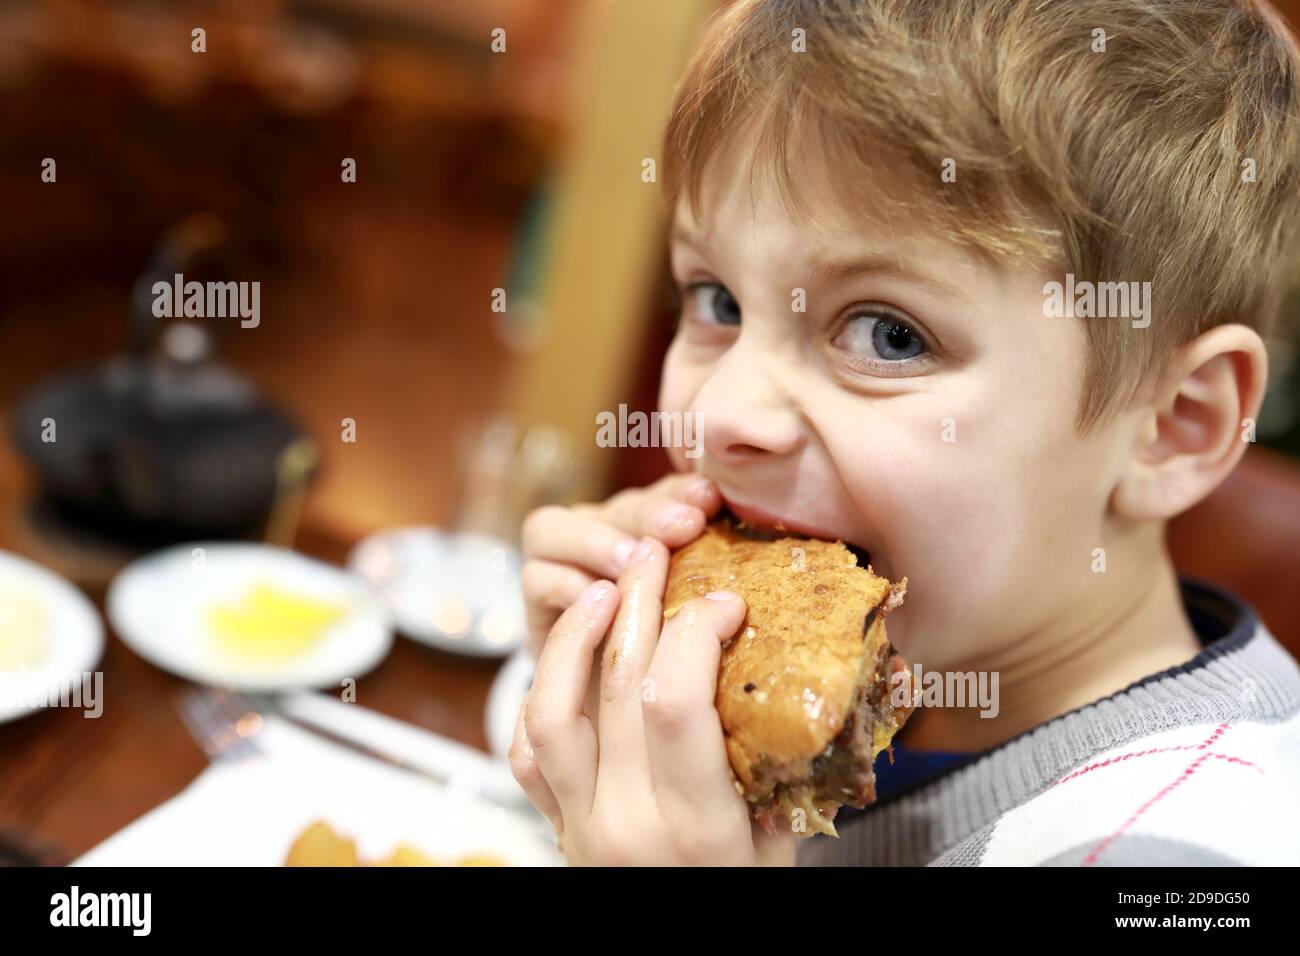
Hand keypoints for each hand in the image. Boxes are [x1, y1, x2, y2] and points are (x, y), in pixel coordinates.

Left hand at [508, 537, 795, 866]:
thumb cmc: (742, 904)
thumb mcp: (782, 846)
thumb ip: (782, 767)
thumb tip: (808, 669)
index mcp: (696, 830)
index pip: (675, 703)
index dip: (696, 633)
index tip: (724, 603)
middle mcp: (627, 825)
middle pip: (616, 688)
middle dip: (639, 603)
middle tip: (657, 553)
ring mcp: (579, 827)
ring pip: (551, 712)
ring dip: (575, 638)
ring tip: (606, 590)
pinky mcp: (554, 829)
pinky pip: (527, 752)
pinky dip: (540, 694)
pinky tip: (571, 656)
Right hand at [520, 474, 721, 658]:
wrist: (621, 718)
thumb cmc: (671, 661)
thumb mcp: (694, 614)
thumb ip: (708, 575)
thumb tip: (734, 550)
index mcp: (645, 527)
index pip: (660, 493)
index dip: (680, 490)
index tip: (710, 499)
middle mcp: (599, 535)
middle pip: (612, 507)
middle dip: (648, 513)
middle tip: (684, 526)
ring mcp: (560, 564)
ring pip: (553, 526)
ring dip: (596, 541)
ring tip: (631, 561)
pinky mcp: (537, 603)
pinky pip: (537, 577)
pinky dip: (566, 585)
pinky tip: (600, 599)